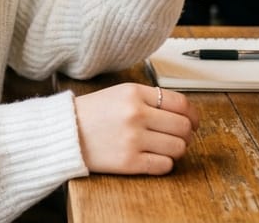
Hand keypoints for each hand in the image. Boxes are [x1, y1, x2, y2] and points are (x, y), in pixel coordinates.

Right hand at [74, 82, 198, 174]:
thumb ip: (149, 99)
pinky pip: (164, 165)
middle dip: (186, 134)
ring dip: (176, 149)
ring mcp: (133, 139)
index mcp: (134, 93)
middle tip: (179, 136)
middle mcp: (135, 114)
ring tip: (164, 147)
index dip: (193, 114)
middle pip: (183, 126)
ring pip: (178, 147)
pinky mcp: (129, 162)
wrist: (65, 133)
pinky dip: (165, 164)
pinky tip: (154, 158)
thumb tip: (183, 112)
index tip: (193, 121)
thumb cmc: (93, 114)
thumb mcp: (119, 93)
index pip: (180, 103)